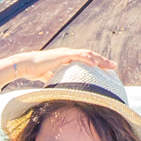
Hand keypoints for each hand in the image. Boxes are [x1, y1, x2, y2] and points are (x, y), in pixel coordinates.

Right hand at [0, 48, 116, 87]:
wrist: (25, 65)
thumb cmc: (35, 71)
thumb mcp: (49, 77)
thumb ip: (55, 79)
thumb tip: (60, 88)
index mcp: (67, 58)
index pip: (86, 59)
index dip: (97, 63)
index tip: (107, 69)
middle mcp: (68, 54)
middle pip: (90, 56)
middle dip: (103, 61)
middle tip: (114, 66)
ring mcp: (66, 53)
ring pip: (87, 54)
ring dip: (100, 59)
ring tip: (110, 64)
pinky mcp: (62, 55)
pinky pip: (78, 56)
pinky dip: (87, 59)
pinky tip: (95, 63)